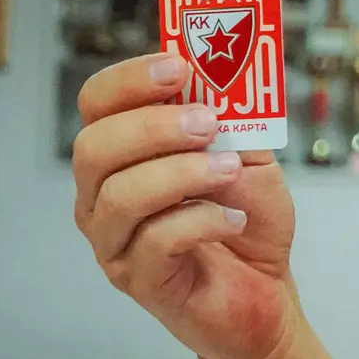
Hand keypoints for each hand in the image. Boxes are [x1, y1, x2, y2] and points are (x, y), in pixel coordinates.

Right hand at [74, 55, 296, 358]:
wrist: (265, 291)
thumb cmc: (246, 218)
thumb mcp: (249, 153)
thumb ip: (232, 119)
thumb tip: (219, 78)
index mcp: (121, 153)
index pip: (96, 104)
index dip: (129, 80)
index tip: (178, 67)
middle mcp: (102, 195)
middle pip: (93, 148)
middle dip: (152, 127)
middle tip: (206, 124)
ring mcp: (114, 241)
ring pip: (120, 196)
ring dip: (182, 173)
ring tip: (229, 171)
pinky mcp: (138, 280)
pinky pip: (154, 242)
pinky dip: (201, 221)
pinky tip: (232, 221)